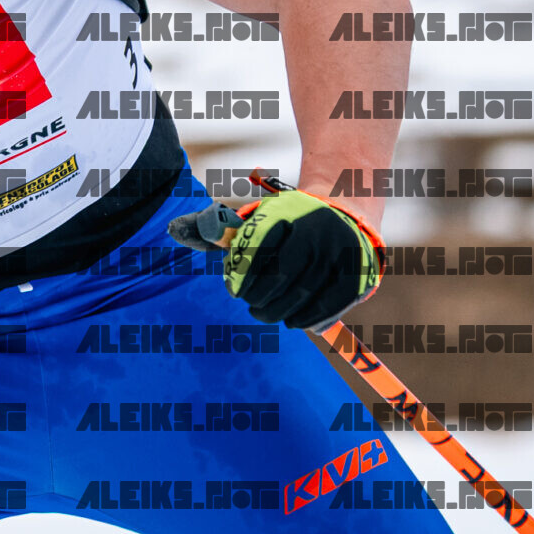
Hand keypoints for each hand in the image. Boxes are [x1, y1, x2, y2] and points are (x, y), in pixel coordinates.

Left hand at [211, 188, 385, 329]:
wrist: (342, 212)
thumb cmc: (286, 221)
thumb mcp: (254, 215)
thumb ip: (217, 227)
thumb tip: (174, 231)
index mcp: (286, 210)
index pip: (258, 247)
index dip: (243, 274)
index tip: (233, 291)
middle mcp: (316, 228)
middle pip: (283, 275)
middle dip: (261, 298)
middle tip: (251, 308)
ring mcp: (340, 250)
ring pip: (306, 292)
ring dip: (282, 311)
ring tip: (268, 315)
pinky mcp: (358, 272)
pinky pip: (332, 304)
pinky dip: (311, 318)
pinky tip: (295, 322)